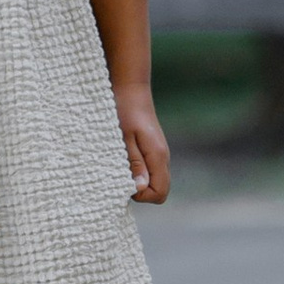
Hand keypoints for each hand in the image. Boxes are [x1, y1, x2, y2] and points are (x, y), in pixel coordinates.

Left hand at [117, 87, 170, 205]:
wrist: (130, 87)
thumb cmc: (124, 110)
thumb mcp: (124, 138)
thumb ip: (134, 163)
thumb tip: (141, 188)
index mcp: (158, 156)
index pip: (160, 193)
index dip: (142, 195)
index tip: (124, 180)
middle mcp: (163, 157)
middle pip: (159, 190)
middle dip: (141, 190)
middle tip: (120, 173)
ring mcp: (159, 153)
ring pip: (154, 180)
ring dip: (138, 179)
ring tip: (120, 163)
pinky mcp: (153, 149)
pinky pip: (150, 170)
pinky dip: (138, 171)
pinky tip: (124, 157)